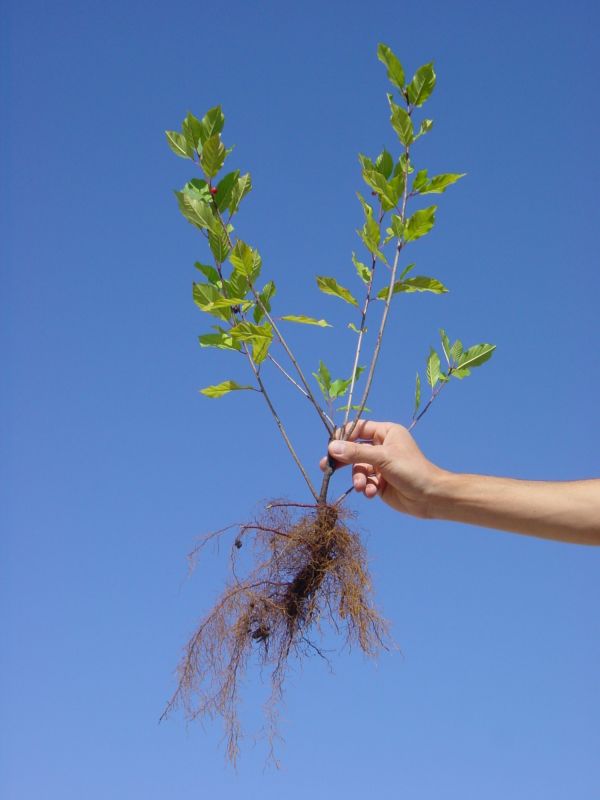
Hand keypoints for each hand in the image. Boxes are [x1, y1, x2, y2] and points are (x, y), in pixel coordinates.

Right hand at [320, 420, 445, 517]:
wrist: (429, 497)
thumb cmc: (411, 470)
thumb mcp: (382, 458)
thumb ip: (356, 453)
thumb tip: (331, 447)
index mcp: (385, 432)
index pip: (358, 428)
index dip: (344, 436)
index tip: (332, 447)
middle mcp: (381, 446)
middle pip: (353, 449)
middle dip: (343, 460)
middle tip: (327, 467)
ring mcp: (380, 465)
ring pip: (358, 468)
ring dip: (357, 478)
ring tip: (361, 486)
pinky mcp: (380, 482)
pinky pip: (364, 482)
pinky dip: (366, 487)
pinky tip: (371, 493)